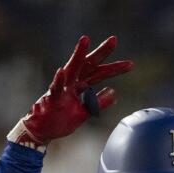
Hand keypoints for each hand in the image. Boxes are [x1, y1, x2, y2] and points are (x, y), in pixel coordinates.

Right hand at [9, 35, 133, 149]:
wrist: (42, 131)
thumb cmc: (62, 120)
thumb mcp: (85, 112)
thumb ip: (98, 102)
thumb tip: (114, 92)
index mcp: (81, 85)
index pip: (100, 73)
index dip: (115, 69)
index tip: (131, 64)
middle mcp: (72, 83)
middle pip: (89, 64)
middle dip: (102, 52)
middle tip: (114, 39)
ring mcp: (62, 89)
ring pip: (71, 68)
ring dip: (78, 54)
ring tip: (85, 40)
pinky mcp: (52, 99)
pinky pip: (55, 89)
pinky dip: (58, 80)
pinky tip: (60, 71)